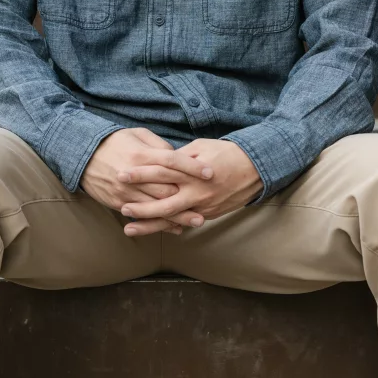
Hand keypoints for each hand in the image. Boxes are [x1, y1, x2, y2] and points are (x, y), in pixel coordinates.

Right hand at [81, 127, 214, 234]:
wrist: (82, 156)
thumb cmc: (113, 142)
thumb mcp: (136, 135)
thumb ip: (158, 146)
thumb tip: (178, 156)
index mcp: (140, 155)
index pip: (172, 161)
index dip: (192, 167)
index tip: (210, 172)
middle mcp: (135, 176)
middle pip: (167, 188)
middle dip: (190, 197)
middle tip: (211, 201)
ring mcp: (126, 192)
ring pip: (157, 207)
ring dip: (179, 216)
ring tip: (198, 220)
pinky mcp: (119, 203)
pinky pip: (143, 217)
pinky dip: (160, 223)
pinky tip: (175, 227)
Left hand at [115, 138, 261, 236]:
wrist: (256, 168)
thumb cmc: (226, 153)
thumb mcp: (201, 147)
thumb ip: (179, 158)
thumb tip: (158, 162)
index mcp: (193, 171)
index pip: (161, 172)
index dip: (140, 174)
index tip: (121, 175)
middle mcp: (197, 191)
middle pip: (163, 202)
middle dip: (140, 207)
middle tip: (121, 207)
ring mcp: (203, 206)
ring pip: (172, 219)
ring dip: (150, 225)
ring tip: (129, 229)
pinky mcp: (208, 214)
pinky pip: (184, 223)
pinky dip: (168, 227)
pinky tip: (152, 230)